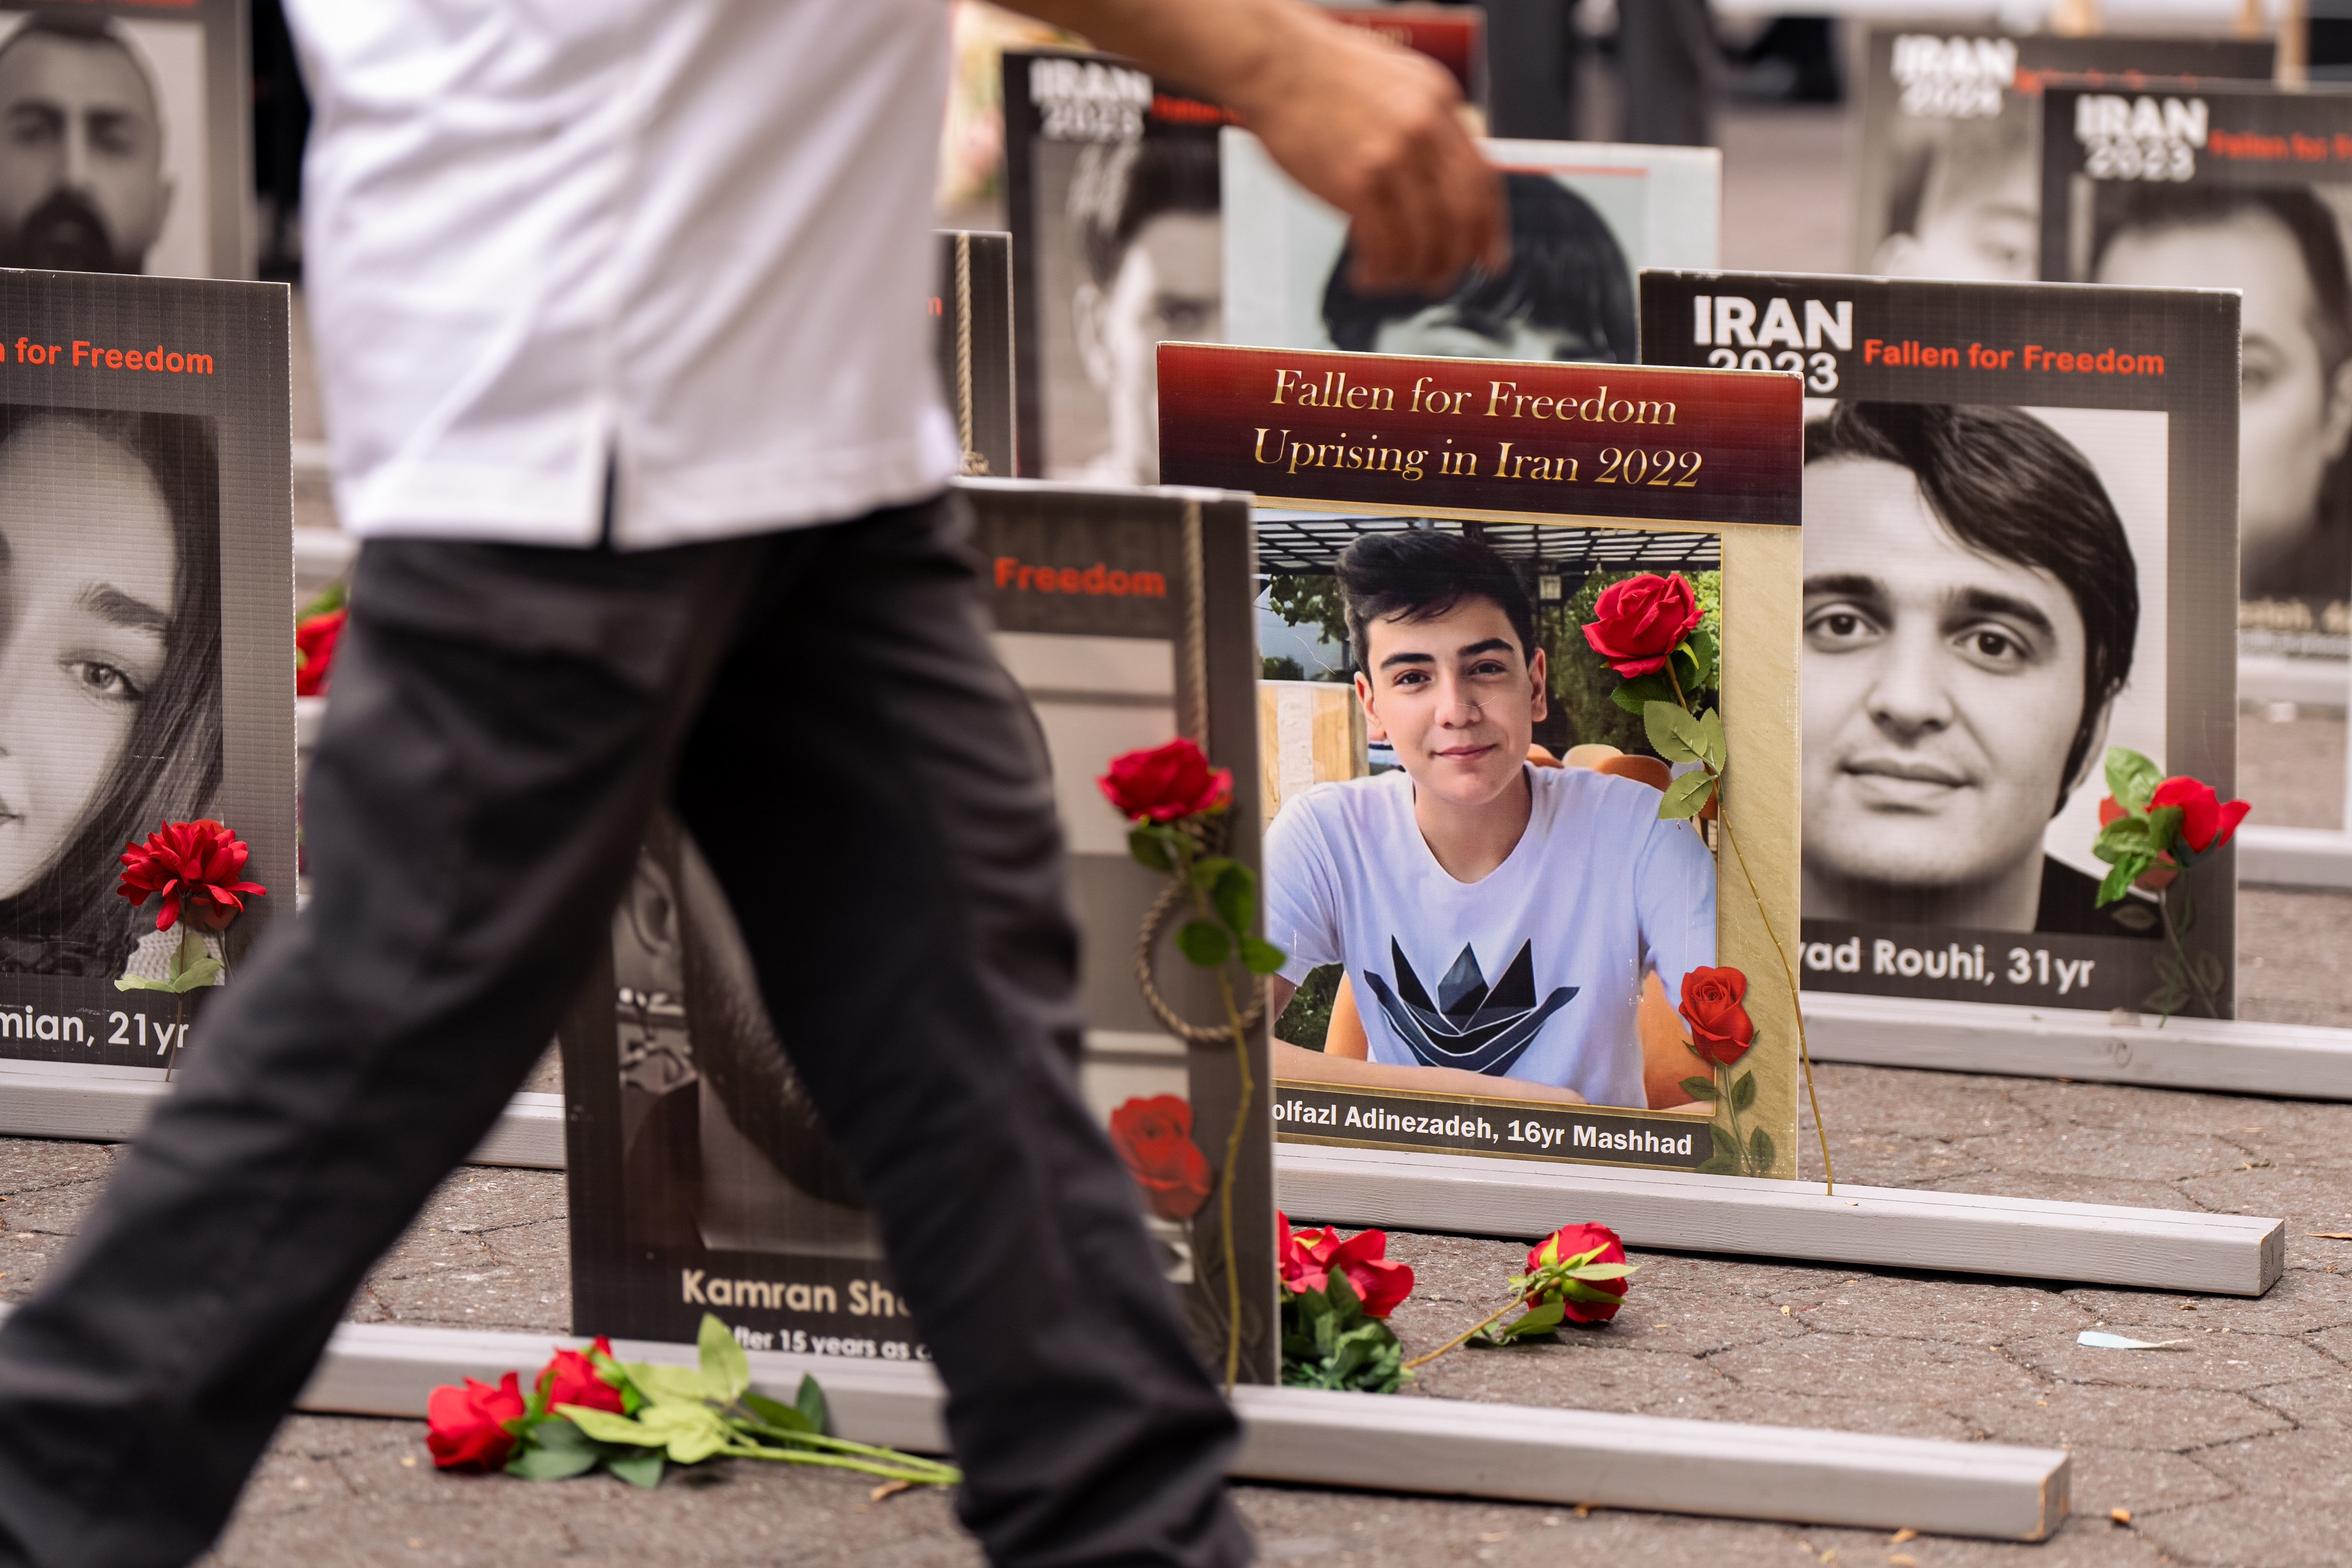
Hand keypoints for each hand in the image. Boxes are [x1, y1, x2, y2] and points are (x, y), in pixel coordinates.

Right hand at [1226, 16, 1505, 296]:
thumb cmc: (1321, 71)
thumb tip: (1439, 175)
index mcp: (1439, 102)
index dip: (1488, 229)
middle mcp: (1425, 129)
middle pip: (1462, 215)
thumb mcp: (1396, 79)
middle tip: (1437, 280)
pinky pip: (1385, 245)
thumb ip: (1424, 123)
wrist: (1273, 62)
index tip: (1487, 257)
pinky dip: (1380, 271)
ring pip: (1425, 239)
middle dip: (1452, 261)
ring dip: (1411, 272)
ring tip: (1392, 280)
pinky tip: (1366, 274)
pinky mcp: (1357, 181)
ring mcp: (1393, 156)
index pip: (1482, 180)